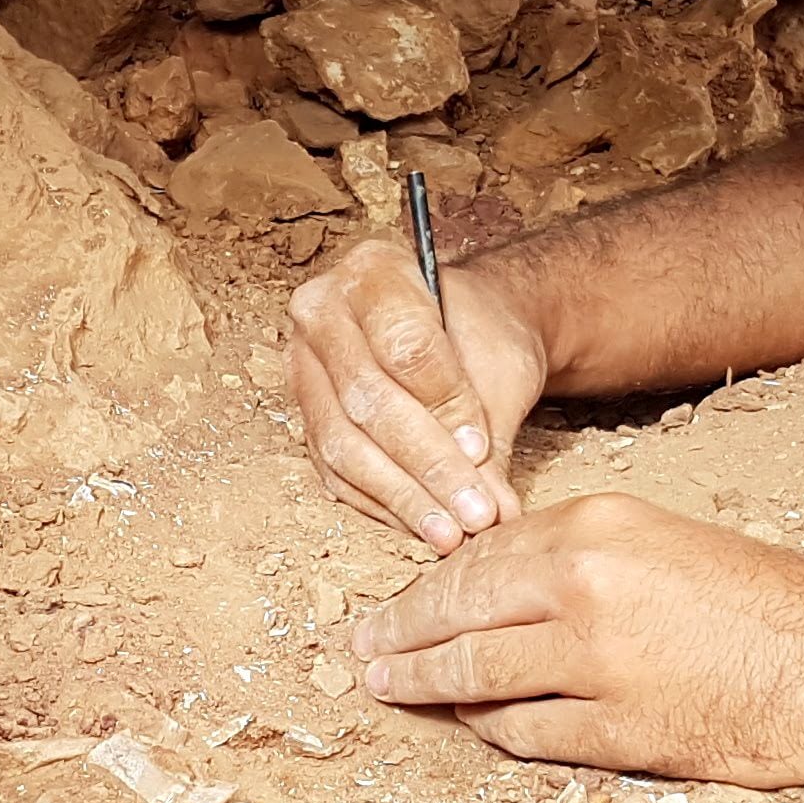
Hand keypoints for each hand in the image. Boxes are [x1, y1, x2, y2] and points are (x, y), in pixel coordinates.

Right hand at [286, 240, 549, 551]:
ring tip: (451, 532)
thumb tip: (490, 508)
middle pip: (369, 401)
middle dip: (426, 466)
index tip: (481, 449)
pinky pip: (335, 472)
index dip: (445, 406)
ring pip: (345, 445)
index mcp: (373, 270)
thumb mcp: (499, 364)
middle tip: (473, 512)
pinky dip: (381, 506)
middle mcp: (322, 311)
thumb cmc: (479, 334)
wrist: (459, 332)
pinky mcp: (304, 416)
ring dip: (403, 498)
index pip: (405, 347)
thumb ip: (490, 430)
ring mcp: (303, 365)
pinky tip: (421, 526)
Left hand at [351, 494, 803, 787]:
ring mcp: (598, 663)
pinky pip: (526, 733)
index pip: (477, 558)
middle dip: (399, 636)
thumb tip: (493, 587)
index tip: (390, 607)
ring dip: (425, 685)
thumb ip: (577, 559)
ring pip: (477, 676)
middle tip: (360, 654)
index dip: (422, 588)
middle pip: (459, 613)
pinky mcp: (621, 730)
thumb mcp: (660, 544)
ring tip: (389, 689)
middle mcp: (585, 586)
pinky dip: (491, 729)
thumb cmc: (762, 600)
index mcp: (595, 526)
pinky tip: (473, 724)